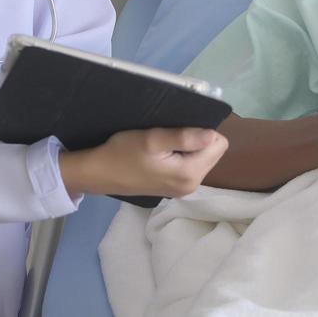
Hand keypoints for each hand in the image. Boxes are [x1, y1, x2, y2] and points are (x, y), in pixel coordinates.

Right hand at [59, 127, 227, 198]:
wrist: (99, 173)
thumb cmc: (124, 153)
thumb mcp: (153, 139)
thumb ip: (184, 137)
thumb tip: (213, 135)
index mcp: (190, 174)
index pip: (219, 144)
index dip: (203, 131)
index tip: (181, 128)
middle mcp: (192, 185)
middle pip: (213, 152)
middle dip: (197, 139)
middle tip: (169, 136)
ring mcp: (183, 188)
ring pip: (201, 157)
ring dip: (188, 147)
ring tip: (164, 143)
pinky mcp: (174, 187)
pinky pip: (190, 164)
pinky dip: (180, 155)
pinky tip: (161, 154)